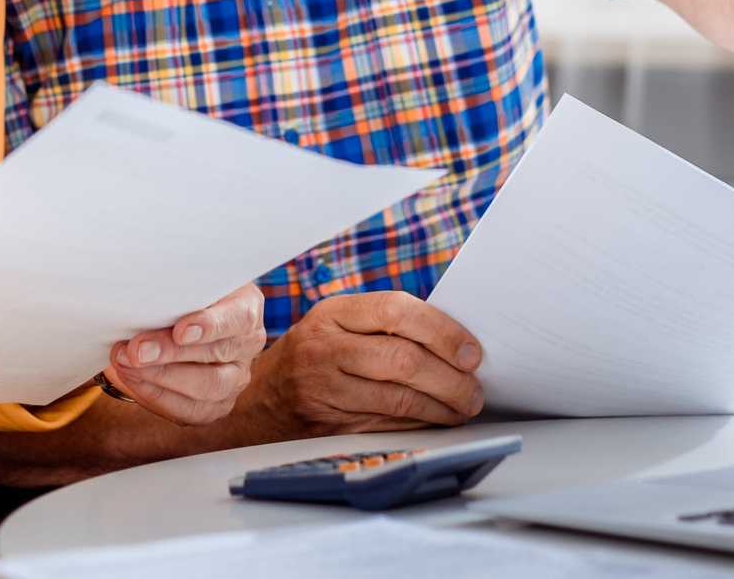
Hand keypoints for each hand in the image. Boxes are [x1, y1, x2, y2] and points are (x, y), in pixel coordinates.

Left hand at [103, 284, 265, 425]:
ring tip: (125, 364)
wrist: (190, 312)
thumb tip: (143, 285)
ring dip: (159, 379)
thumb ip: (177, 281)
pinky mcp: (217, 404)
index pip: (237, 319)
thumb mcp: (189, 277)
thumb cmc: (186, 290)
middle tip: (135, 351)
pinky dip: (156, 397)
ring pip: (206, 389)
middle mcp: (247, 345)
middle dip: (171, 355)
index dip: (210, 326)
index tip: (179, 330)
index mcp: (246, 307)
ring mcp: (236, 378)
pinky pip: (189, 411)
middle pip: (216, 355)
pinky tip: (133, 380)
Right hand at [245, 292, 485, 435]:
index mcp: (332, 313)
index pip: (395, 310)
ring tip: (465, 405)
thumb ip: (384, 326)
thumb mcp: (337, 326)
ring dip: (442, 405)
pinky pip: (388, 423)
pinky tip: (438, 419)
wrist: (258, 401)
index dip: (441, 331)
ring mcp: (324, 389)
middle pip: (402, 360)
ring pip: (399, 398)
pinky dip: (421, 423)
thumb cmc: (313, 356)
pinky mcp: (330, 424)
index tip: (471, 351)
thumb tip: (456, 343)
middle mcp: (324, 348)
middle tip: (475, 388)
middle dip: (450, 378)